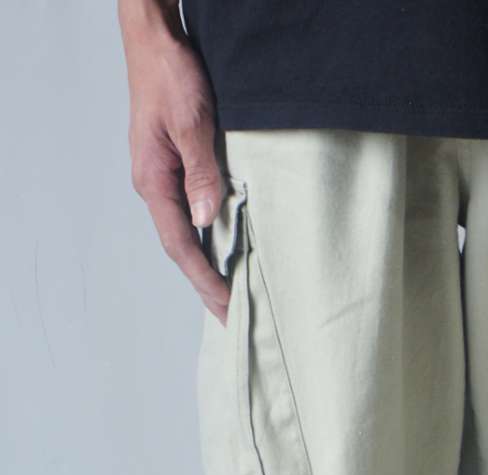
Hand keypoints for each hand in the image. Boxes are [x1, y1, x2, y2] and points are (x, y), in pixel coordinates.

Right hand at [118, 0, 229, 322]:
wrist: (156, 40)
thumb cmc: (170, 73)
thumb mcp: (192, 122)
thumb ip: (200, 172)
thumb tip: (206, 218)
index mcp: (153, 181)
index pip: (182, 246)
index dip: (206, 280)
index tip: (228, 308)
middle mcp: (155, 186)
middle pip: (183, 249)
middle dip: (208, 286)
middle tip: (234, 320)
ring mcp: (164, 179)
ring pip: (189, 234)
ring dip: (210, 267)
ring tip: (233, 299)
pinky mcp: (176, 168)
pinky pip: (194, 214)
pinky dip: (211, 240)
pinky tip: (228, 254)